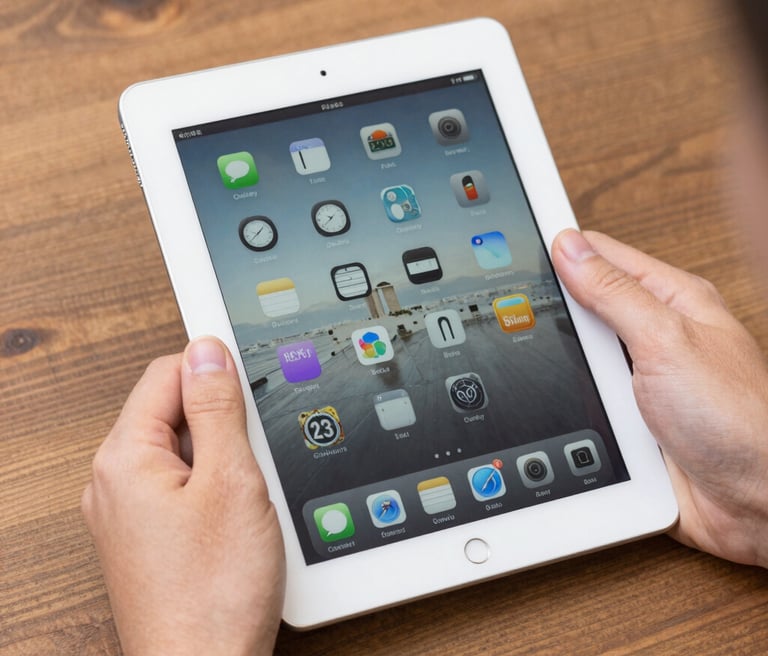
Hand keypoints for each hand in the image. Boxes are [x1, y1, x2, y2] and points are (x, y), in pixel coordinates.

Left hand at [82, 337, 284, 655]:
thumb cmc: (214, 593)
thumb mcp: (230, 481)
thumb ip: (217, 408)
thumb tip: (208, 351)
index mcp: (125, 458)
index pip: (167, 373)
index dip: (214, 368)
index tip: (249, 377)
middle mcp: (116, 483)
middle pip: (175, 412)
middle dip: (223, 421)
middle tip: (255, 454)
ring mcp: (130, 513)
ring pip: (185, 451)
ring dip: (224, 457)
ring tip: (249, 496)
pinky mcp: (149, 537)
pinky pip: (184, 487)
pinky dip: (215, 488)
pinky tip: (240, 517)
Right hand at [552, 229, 767, 566]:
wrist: (756, 501)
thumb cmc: (737, 419)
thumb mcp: (665, 340)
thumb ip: (613, 293)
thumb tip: (570, 249)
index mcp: (673, 300)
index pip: (603, 255)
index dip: (561, 248)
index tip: (520, 243)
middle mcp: (656, 335)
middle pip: (585, 307)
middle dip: (557, 315)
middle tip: (522, 316)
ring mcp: (641, 378)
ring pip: (580, 357)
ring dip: (567, 367)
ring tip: (556, 369)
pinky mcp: (630, 418)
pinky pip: (585, 399)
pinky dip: (573, 402)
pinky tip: (565, 405)